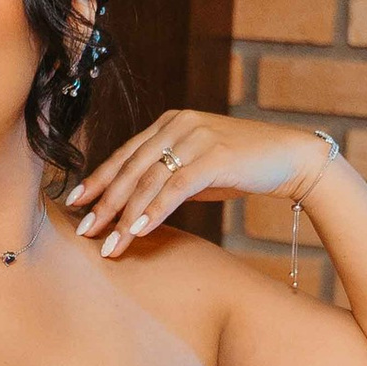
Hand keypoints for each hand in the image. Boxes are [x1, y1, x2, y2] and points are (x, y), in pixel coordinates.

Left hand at [67, 114, 336, 255]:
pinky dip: (154, 211)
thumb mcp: (198, 166)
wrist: (292, 158)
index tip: (74, 203)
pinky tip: (137, 231)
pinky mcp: (213, 156)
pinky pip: (175, 188)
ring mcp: (196, 138)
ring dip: (125, 214)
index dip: (98, 179)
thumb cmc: (243, 166)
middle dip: (104, 202)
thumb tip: (133, 200)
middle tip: (84, 230)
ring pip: (149, 180)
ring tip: (108, 242)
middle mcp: (179, 124)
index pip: (125, 154)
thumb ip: (168, 174)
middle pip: (131, 168)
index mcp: (170, 122)